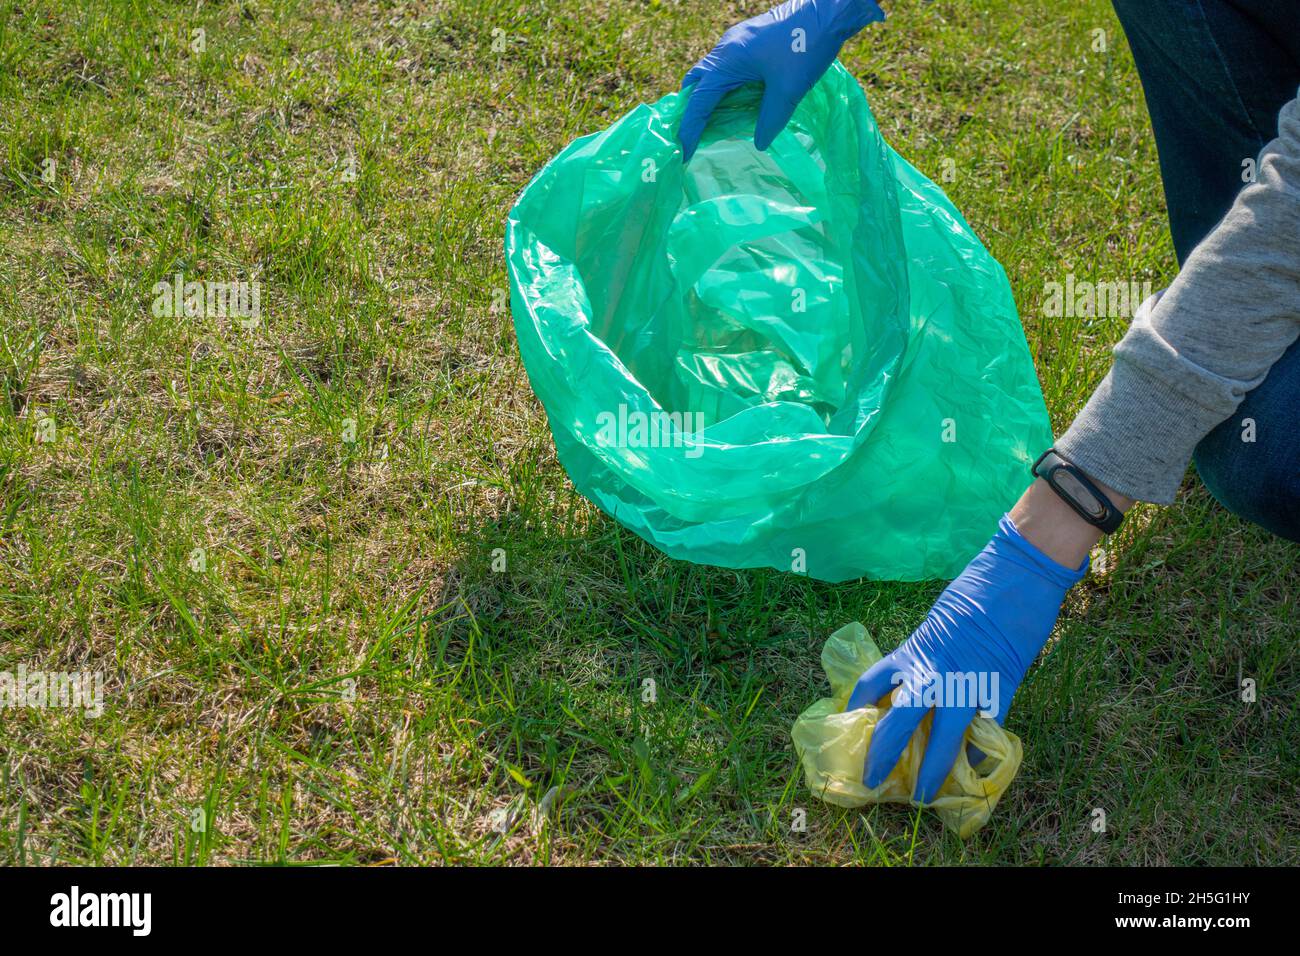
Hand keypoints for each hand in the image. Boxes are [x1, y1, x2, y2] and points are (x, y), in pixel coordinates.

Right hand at [678, 0, 884, 160]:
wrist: (827, 11)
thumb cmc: (806, 48)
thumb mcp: (788, 91)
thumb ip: (770, 120)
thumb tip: (759, 144)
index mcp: (728, 60)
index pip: (699, 101)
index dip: (690, 130)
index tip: (684, 154)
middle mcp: (725, 49)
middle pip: (695, 84)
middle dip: (691, 111)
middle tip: (695, 137)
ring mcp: (736, 42)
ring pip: (710, 75)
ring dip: (708, 100)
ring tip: (715, 126)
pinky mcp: (749, 40)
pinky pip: (726, 67)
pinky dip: (724, 88)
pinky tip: (738, 103)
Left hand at [845, 514, 1087, 802]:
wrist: (1016, 576)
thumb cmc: (977, 591)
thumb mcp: (937, 622)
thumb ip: (925, 653)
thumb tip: (916, 678)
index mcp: (913, 651)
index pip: (871, 683)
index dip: (856, 706)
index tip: (848, 722)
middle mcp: (934, 673)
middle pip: (898, 723)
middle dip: (881, 753)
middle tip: (869, 779)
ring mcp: (967, 686)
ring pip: (942, 740)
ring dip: (929, 771)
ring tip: (920, 796)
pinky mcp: (1000, 692)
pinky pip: (983, 735)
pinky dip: (975, 756)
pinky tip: (966, 776)